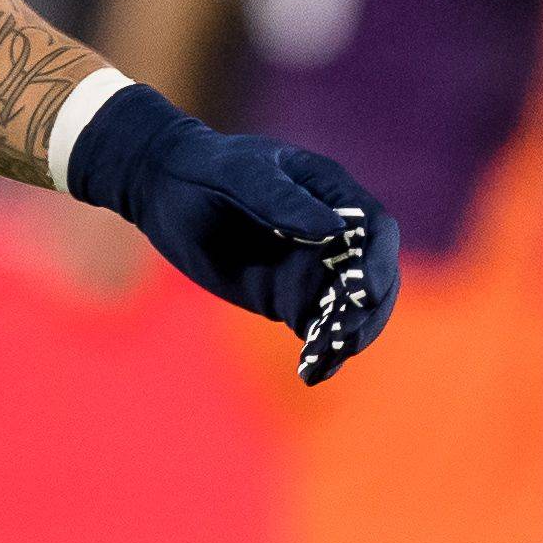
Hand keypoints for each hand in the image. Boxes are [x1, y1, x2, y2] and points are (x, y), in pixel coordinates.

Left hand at [62, 82, 401, 382]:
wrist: (164, 190)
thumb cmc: (205, 168)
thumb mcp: (238, 174)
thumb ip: (281, 199)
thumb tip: (332, 228)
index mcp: (332, 193)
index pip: (374, 229)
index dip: (377, 261)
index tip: (362, 290)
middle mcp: (334, 234)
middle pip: (372, 277)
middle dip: (366, 311)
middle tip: (342, 338)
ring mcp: (314, 270)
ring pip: (349, 311)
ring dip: (346, 338)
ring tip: (322, 362)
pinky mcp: (289, 299)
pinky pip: (317, 329)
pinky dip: (320, 352)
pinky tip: (311, 374)